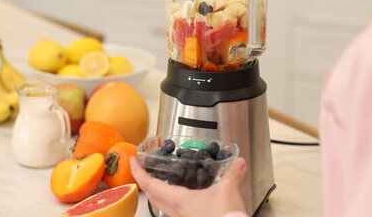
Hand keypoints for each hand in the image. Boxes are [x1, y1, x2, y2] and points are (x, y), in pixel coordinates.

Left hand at [130, 156, 247, 216]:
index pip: (149, 184)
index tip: (132, 160)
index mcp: (178, 199)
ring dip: (156, 191)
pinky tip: (181, 194)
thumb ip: (232, 175)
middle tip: (144, 167)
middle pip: (151, 195)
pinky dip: (170, 199)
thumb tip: (239, 162)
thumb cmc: (223, 215)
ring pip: (160, 204)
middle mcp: (175, 211)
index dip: (138, 172)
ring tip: (159, 178)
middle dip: (144, 180)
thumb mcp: (228, 191)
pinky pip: (173, 210)